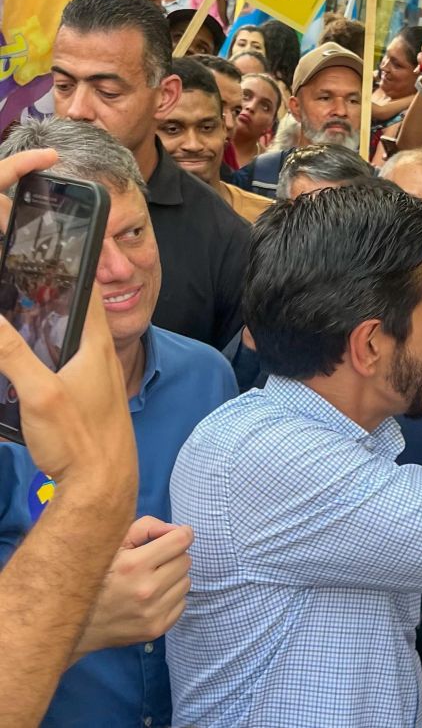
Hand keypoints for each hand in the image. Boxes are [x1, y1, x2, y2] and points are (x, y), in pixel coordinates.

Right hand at [0, 150, 135, 488]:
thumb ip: (11, 354)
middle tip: (19, 274)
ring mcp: (96, 376)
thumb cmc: (80, 440)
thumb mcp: (39, 393)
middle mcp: (101, 356)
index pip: (88, 291)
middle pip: (77, 311)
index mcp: (96, 346)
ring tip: (17, 307)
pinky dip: (48, 347)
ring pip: (71, 336)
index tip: (49, 244)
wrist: (103, 484)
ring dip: (47, 320)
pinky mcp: (86, 396)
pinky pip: (67, 360)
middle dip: (50, 291)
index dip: (71, 265)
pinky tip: (27, 353)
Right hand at [74, 517, 193, 654]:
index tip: (177, 535)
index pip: (181, 541)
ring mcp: (153, 612)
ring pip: (186, 582)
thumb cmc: (95, 576)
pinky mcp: (157, 629)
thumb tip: (176, 530)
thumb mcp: (112, 544)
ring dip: (174, 577)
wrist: (73, 623)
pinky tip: (152, 598)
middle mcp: (146, 590)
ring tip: (151, 580)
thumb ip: (145, 528)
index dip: (182, 533)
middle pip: (186, 560)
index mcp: (134, 565)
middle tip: (156, 561)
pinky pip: (181, 603)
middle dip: (174, 556)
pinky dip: (171, 598)